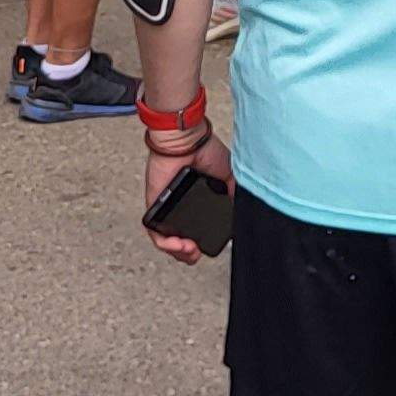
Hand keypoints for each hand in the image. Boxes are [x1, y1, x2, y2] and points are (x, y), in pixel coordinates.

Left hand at [140, 132, 232, 264]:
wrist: (186, 140)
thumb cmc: (205, 150)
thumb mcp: (230, 176)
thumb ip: (235, 194)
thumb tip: (241, 212)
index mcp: (199, 202)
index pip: (199, 232)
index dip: (205, 244)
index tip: (211, 246)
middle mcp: (182, 208)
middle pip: (182, 242)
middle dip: (190, 255)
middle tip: (197, 252)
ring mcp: (167, 209)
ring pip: (167, 242)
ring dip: (179, 253)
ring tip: (190, 250)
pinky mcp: (154, 207)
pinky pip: (155, 231)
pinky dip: (166, 244)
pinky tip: (179, 244)